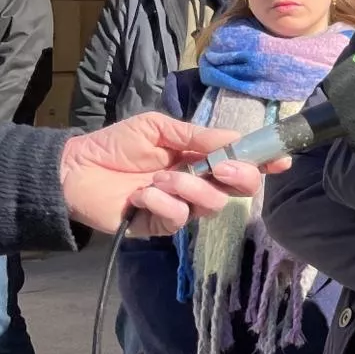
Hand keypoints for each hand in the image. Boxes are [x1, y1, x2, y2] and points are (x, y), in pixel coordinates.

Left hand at [60, 112, 288, 237]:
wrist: (74, 169)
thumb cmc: (116, 145)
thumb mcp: (158, 127)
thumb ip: (197, 136)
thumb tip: (236, 139)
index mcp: (202, 159)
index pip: (243, 162)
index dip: (265, 161)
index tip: (280, 159)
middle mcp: (199, 184)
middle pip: (240, 188)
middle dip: (239, 176)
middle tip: (219, 167)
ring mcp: (182, 207)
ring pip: (212, 205)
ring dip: (188, 187)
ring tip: (158, 179)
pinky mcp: (161, 226)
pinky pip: (178, 218)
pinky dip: (162, 203)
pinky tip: (141, 195)